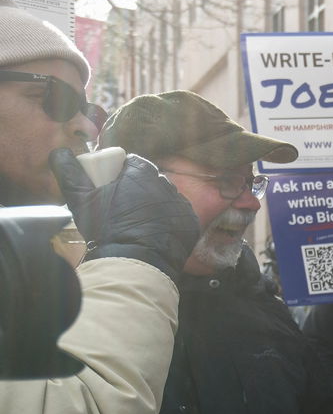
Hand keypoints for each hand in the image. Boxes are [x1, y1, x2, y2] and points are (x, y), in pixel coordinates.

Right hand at [50, 149, 199, 279]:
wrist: (133, 261)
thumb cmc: (106, 227)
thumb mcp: (79, 197)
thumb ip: (68, 171)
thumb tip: (60, 152)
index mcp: (142, 171)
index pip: (131, 163)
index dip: (119, 173)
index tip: (111, 188)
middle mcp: (167, 183)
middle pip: (149, 180)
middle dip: (137, 189)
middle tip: (121, 208)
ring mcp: (181, 204)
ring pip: (164, 198)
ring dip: (154, 204)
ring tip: (137, 222)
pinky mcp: (191, 223)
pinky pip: (178, 217)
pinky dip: (169, 221)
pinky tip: (154, 231)